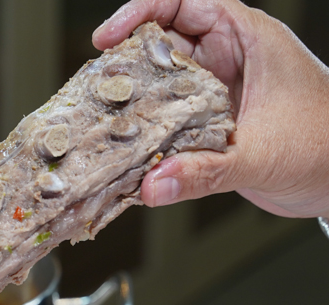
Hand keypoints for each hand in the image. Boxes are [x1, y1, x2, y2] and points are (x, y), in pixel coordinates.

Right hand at [93, 0, 328, 217]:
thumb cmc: (326, 148)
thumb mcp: (262, 156)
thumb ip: (206, 171)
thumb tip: (153, 184)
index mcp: (248, 40)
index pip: (185, 1)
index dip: (142, 11)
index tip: (109, 38)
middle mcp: (229, 59)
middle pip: (163, 41)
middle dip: (127, 60)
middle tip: (99, 85)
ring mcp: (218, 90)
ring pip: (162, 80)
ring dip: (134, 97)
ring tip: (105, 116)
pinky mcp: (210, 121)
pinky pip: (169, 115)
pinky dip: (147, 128)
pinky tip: (128, 147)